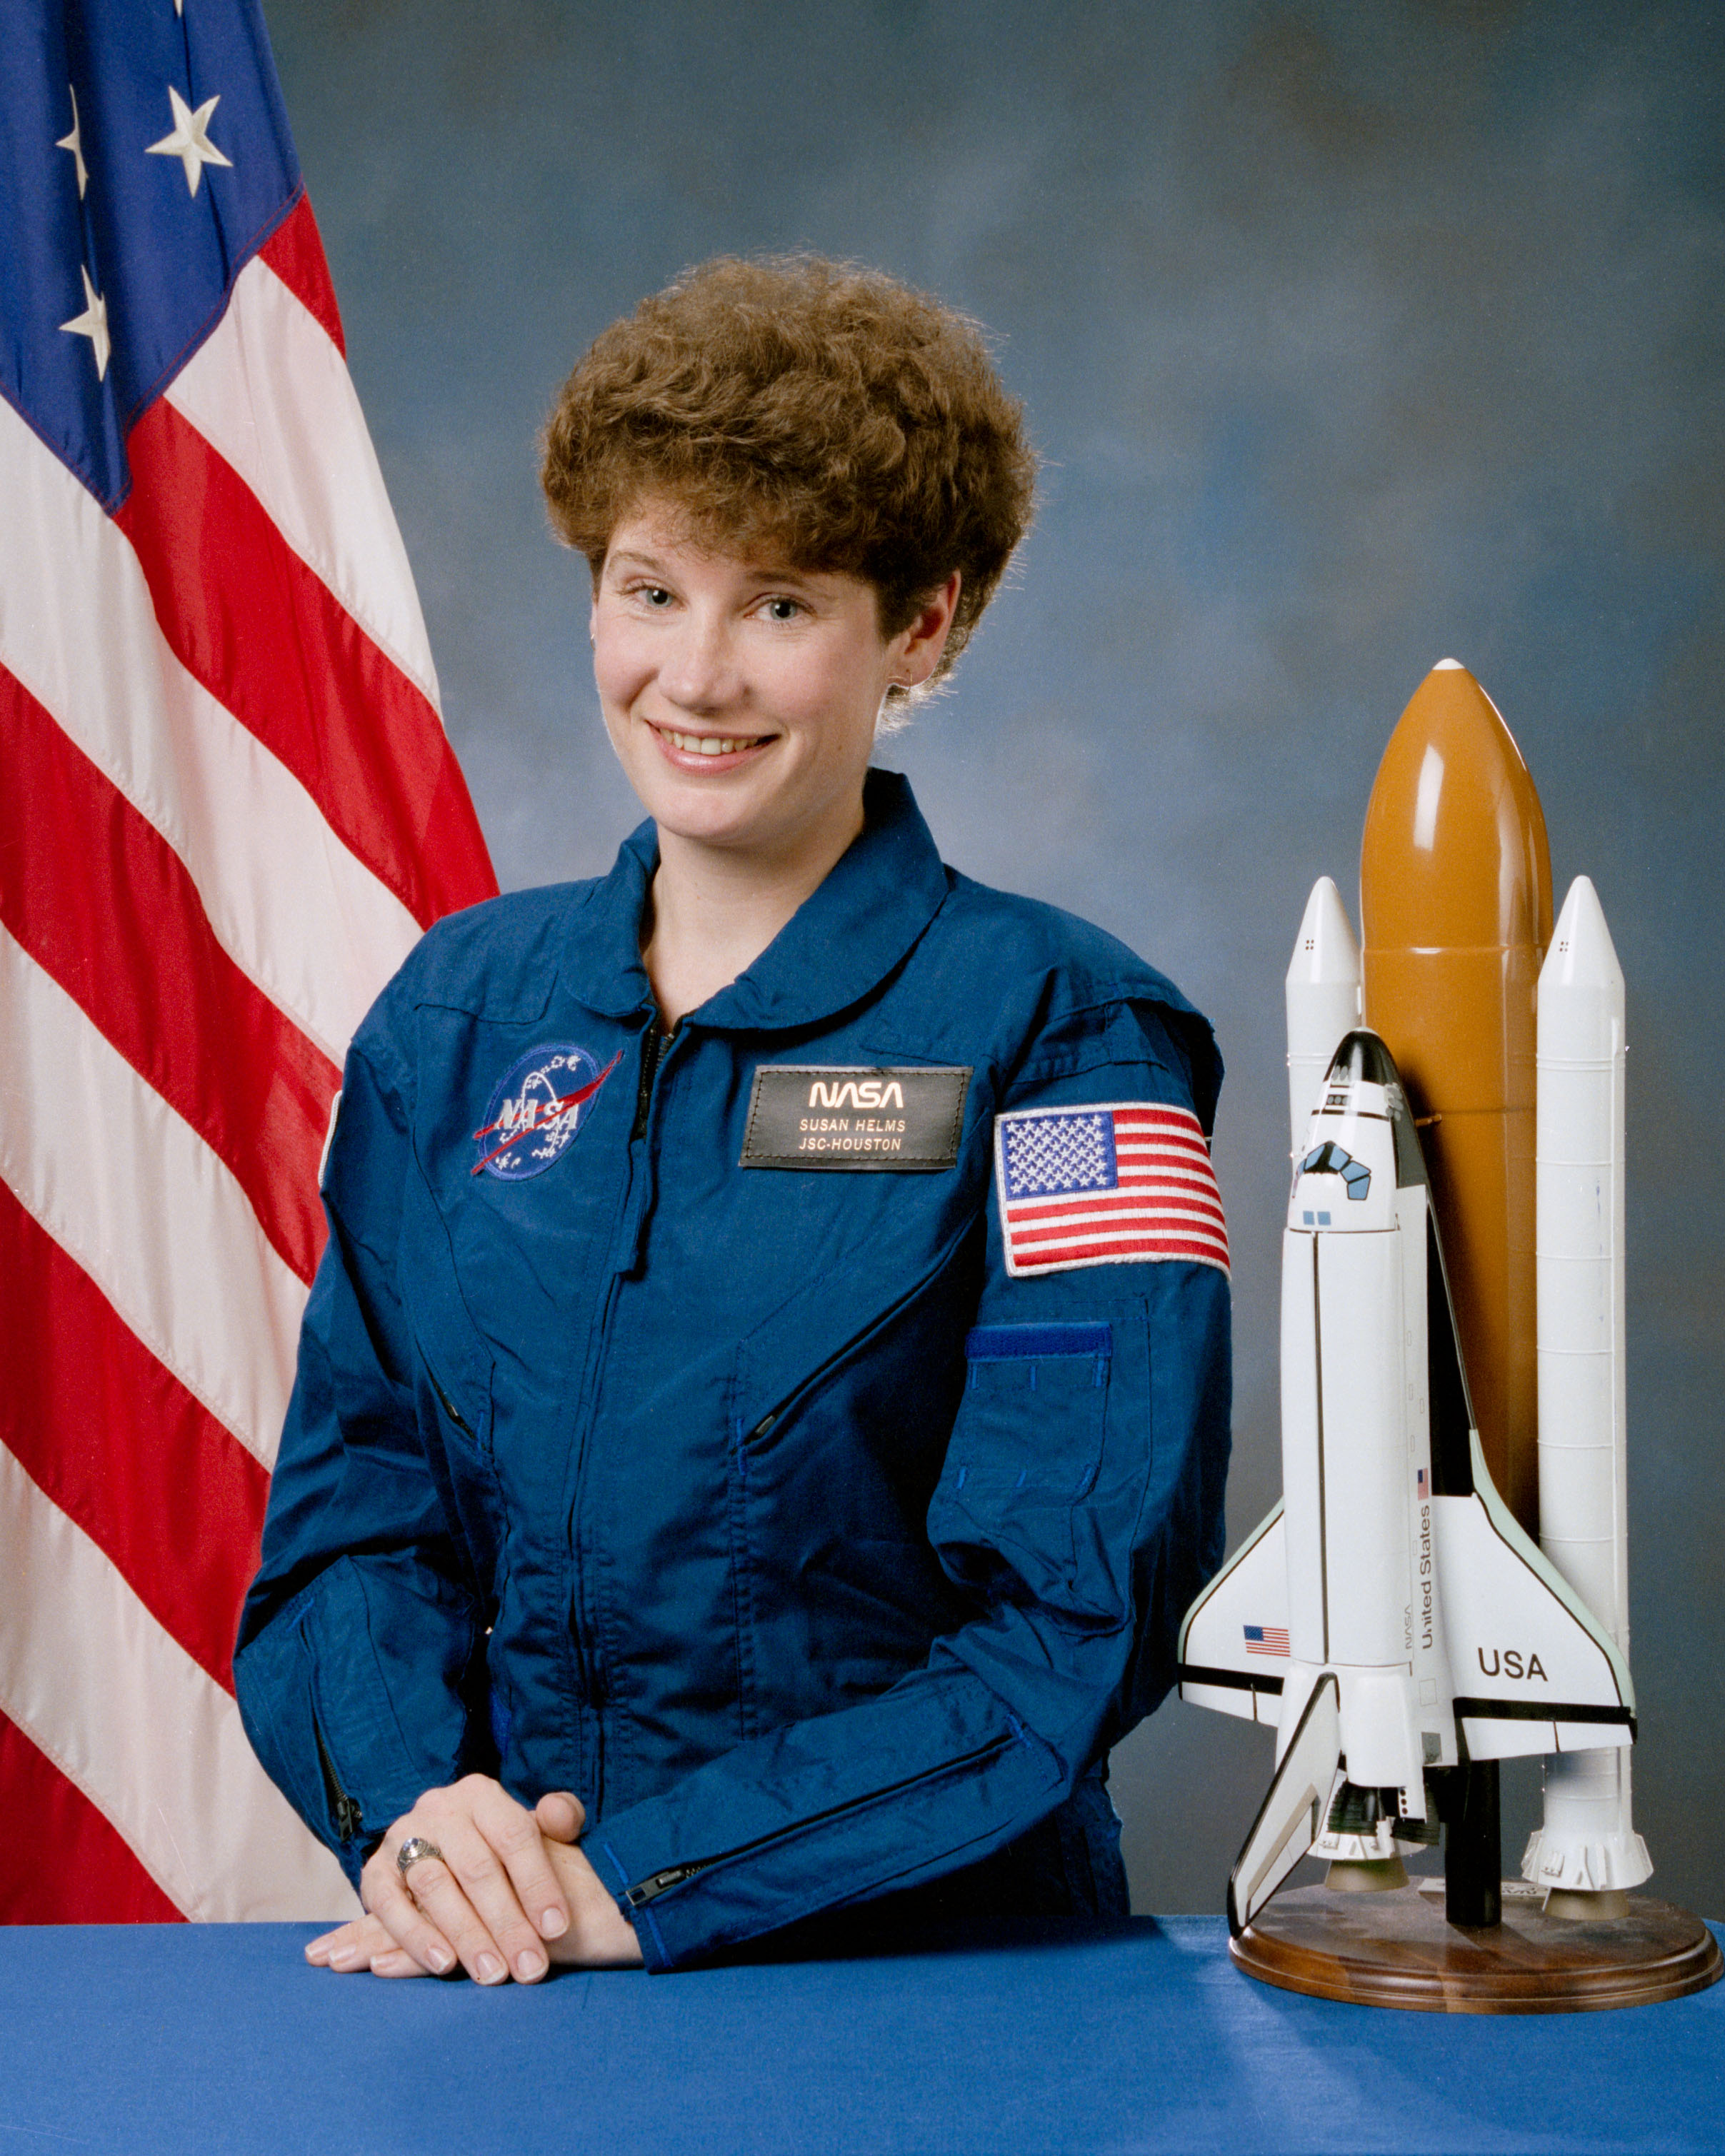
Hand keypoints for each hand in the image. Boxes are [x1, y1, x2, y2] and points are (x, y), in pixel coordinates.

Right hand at [305, 1778, 638, 1980]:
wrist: (437, 1853)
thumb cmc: (499, 1847)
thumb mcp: (535, 1827)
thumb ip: (561, 1818)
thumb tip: (561, 1816)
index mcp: (481, 1794)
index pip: (514, 1834)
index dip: (538, 1882)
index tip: (557, 1928)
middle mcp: (439, 1808)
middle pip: (477, 1867)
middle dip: (507, 1922)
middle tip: (529, 1967)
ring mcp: (401, 1837)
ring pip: (435, 1886)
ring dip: (466, 1935)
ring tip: (493, 1973)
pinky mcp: (374, 1873)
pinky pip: (390, 1906)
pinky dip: (416, 1937)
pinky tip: (444, 1965)